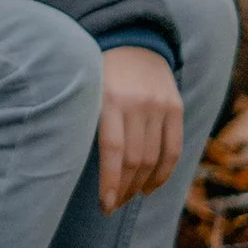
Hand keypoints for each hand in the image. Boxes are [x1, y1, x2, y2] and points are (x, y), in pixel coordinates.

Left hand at [97, 46, 183, 212]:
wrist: (132, 42)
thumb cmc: (97, 74)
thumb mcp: (85, 92)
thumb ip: (86, 123)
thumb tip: (72, 168)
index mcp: (110, 99)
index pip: (114, 151)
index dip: (111, 183)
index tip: (105, 206)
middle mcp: (138, 103)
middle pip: (135, 160)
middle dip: (124, 189)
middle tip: (113, 205)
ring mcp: (159, 106)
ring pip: (154, 159)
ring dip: (141, 186)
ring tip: (127, 198)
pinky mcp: (175, 108)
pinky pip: (173, 149)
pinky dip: (163, 174)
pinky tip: (150, 188)